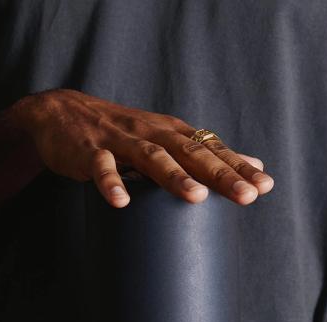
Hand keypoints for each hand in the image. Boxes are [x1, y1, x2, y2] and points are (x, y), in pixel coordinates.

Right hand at [11, 88, 273, 206]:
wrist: (62, 114)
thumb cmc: (122, 135)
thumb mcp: (165, 139)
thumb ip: (205, 153)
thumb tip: (253, 164)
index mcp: (172, 134)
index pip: (212, 149)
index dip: (238, 167)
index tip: (265, 186)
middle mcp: (153, 134)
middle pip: (191, 153)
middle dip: (221, 174)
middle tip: (247, 196)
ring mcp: (120, 142)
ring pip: (152, 157)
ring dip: (174, 176)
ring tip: (197, 197)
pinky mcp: (90, 152)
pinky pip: (100, 168)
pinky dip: (111, 183)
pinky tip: (121, 202)